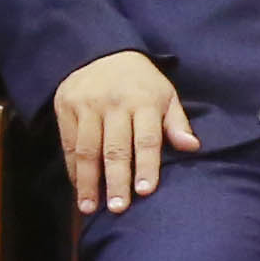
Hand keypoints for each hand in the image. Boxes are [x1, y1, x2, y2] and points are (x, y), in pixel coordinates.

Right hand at [54, 51, 195, 213]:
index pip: (147, 139)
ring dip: (88, 181)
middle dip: (116, 180)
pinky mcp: (66, 106)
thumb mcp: (165, 95)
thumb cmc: (141, 83)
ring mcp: (87, 104)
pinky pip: (69, 143)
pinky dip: (72, 169)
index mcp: (144, 101)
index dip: (147, 166)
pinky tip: (78, 188)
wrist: (102, 52)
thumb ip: (177, 123)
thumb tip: (193, 147)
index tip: (145, 192)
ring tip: (89, 208)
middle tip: (118, 208)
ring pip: (87, 149)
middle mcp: (114, 103)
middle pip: (115, 148)